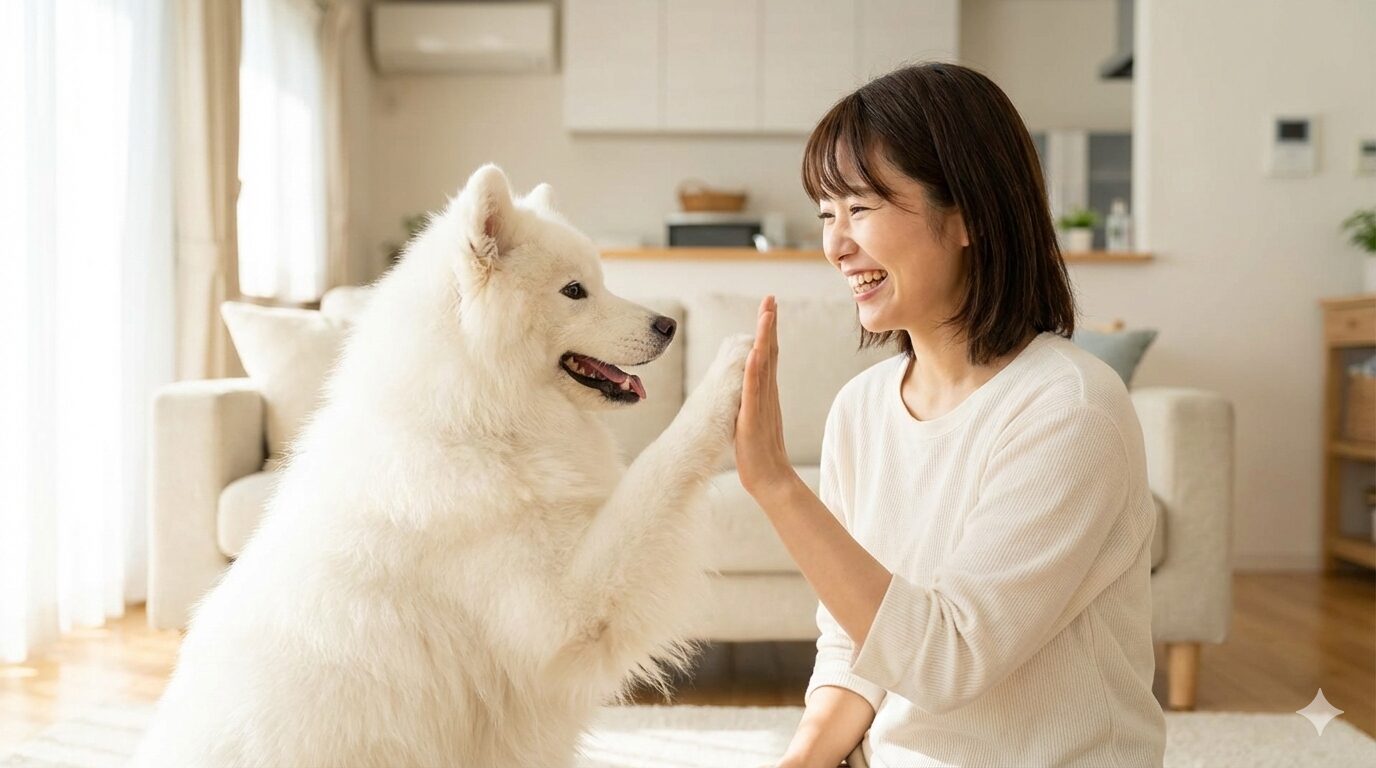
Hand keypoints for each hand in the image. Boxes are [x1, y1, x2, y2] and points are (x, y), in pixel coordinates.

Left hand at [735, 295, 797, 502]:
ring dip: (764, 339)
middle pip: (769, 352)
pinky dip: (753, 371)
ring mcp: (761, 405)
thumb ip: (753, 401)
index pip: (768, 355)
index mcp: (766, 393)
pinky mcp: (752, 418)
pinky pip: (753, 391)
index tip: (768, 307)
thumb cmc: (759, 453)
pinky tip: (753, 352)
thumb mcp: (753, 418)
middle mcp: (767, 394)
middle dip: (769, 324)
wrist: (770, 480)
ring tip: (765, 314)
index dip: (767, 331)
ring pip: (763, 365)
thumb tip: (748, 387)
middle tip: (770, 298)